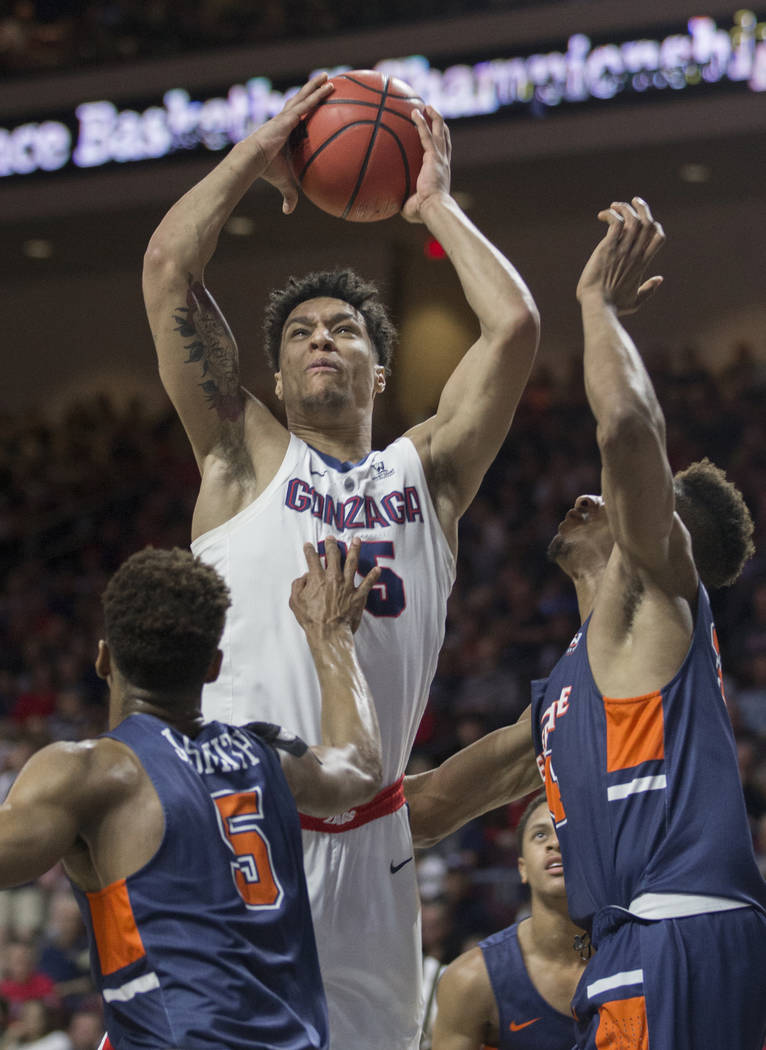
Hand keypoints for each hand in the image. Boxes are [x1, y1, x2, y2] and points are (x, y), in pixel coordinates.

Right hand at [250, 73, 333, 213]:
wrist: (252, 159)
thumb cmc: (266, 170)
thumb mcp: (282, 183)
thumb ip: (289, 195)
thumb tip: (288, 212)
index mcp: (282, 131)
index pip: (293, 118)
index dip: (301, 110)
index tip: (309, 104)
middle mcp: (284, 120)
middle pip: (298, 101)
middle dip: (309, 91)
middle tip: (321, 82)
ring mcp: (286, 116)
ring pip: (303, 97)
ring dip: (315, 86)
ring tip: (327, 76)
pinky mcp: (289, 116)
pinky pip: (308, 102)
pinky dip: (318, 94)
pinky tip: (330, 86)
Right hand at [289, 537, 380, 635]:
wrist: (329, 633)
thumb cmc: (312, 620)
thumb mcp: (296, 602)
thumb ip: (298, 586)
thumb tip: (304, 577)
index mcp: (317, 579)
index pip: (313, 559)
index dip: (309, 551)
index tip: (309, 545)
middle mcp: (333, 578)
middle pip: (333, 556)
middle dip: (331, 544)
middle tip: (331, 538)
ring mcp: (347, 586)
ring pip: (352, 563)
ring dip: (354, 550)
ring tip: (357, 540)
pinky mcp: (358, 596)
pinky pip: (368, 584)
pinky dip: (373, 576)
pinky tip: (377, 569)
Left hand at [401, 106, 451, 222]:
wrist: (433, 209)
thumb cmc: (423, 212)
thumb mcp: (411, 204)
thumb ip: (402, 199)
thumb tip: (388, 202)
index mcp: (440, 172)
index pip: (442, 152)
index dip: (440, 141)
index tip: (435, 133)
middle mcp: (443, 162)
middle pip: (444, 137)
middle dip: (439, 123)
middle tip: (432, 112)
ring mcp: (440, 158)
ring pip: (440, 131)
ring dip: (434, 117)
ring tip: (426, 106)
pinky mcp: (434, 157)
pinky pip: (427, 135)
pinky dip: (422, 122)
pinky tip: (415, 113)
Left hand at [576, 197, 664, 314]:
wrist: (599, 306)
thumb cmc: (614, 306)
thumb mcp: (635, 301)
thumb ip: (648, 290)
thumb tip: (660, 279)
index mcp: (643, 263)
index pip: (659, 237)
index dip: (655, 225)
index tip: (645, 222)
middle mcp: (635, 254)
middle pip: (647, 222)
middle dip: (642, 208)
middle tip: (634, 201)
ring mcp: (622, 250)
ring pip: (632, 219)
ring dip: (624, 208)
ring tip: (614, 206)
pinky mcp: (607, 248)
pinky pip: (615, 223)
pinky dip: (611, 214)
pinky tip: (602, 215)